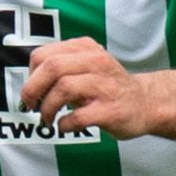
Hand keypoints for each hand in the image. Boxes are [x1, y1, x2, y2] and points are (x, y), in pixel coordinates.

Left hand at [19, 37, 154, 137]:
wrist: (146, 102)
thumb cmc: (108, 86)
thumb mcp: (87, 65)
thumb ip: (62, 67)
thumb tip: (29, 86)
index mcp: (85, 49)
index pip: (43, 55)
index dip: (30, 75)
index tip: (33, 90)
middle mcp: (95, 62)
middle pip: (51, 67)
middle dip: (32, 89)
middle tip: (31, 105)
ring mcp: (104, 86)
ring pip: (63, 88)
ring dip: (47, 108)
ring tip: (47, 119)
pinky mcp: (110, 110)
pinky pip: (77, 116)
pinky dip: (64, 124)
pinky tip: (64, 127)